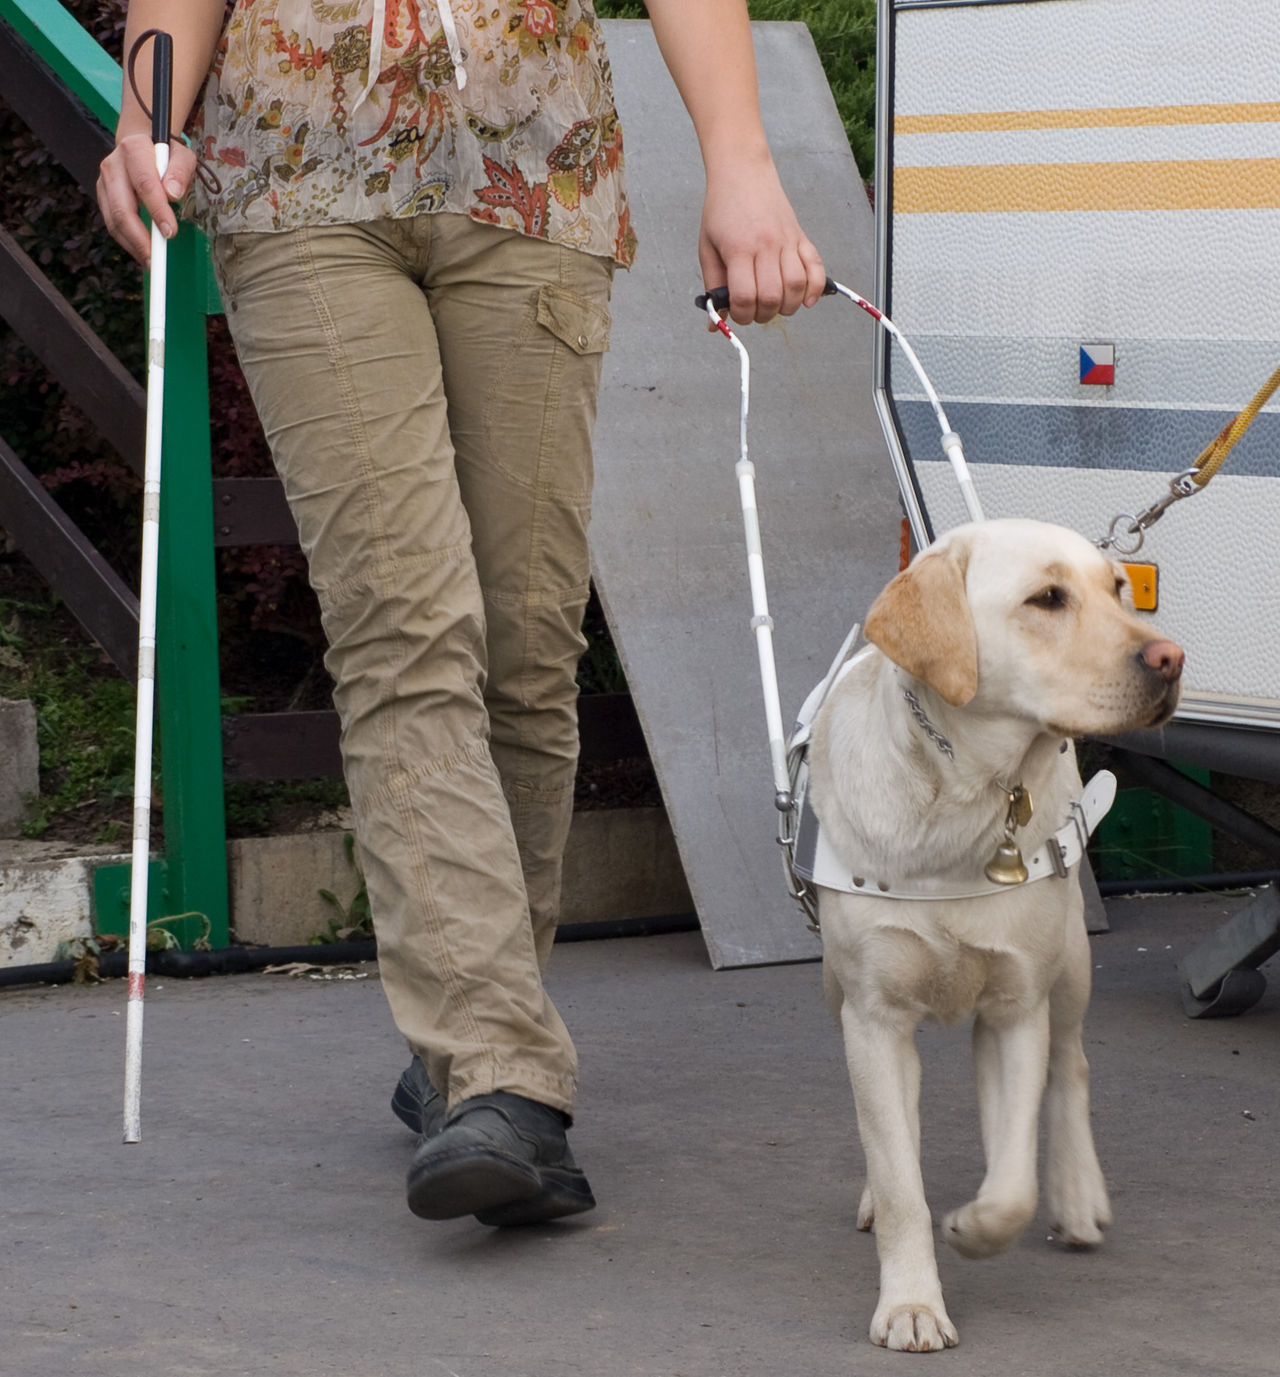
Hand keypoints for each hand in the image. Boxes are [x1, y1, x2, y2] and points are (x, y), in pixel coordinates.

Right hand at [96, 132, 197, 267]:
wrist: (141, 144)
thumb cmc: (166, 153)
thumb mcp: (182, 155)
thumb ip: (180, 171)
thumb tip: (172, 193)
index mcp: (133, 150)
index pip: (145, 185)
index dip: (157, 211)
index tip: (170, 232)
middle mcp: (113, 165)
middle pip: (121, 208)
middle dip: (139, 237)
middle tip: (156, 258)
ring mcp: (104, 182)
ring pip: (113, 220)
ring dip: (132, 245)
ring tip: (151, 262)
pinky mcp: (103, 196)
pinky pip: (112, 224)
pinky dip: (127, 241)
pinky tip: (142, 252)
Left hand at [697, 156, 825, 327]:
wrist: (743, 172)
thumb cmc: (721, 211)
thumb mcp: (707, 249)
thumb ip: (712, 287)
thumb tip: (713, 325)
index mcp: (739, 249)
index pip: (745, 297)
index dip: (741, 315)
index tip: (738, 313)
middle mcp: (766, 245)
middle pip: (772, 297)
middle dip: (763, 315)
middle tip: (755, 310)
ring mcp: (787, 240)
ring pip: (797, 286)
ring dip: (787, 306)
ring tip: (776, 304)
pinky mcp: (801, 236)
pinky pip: (816, 268)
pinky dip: (815, 289)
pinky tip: (805, 300)